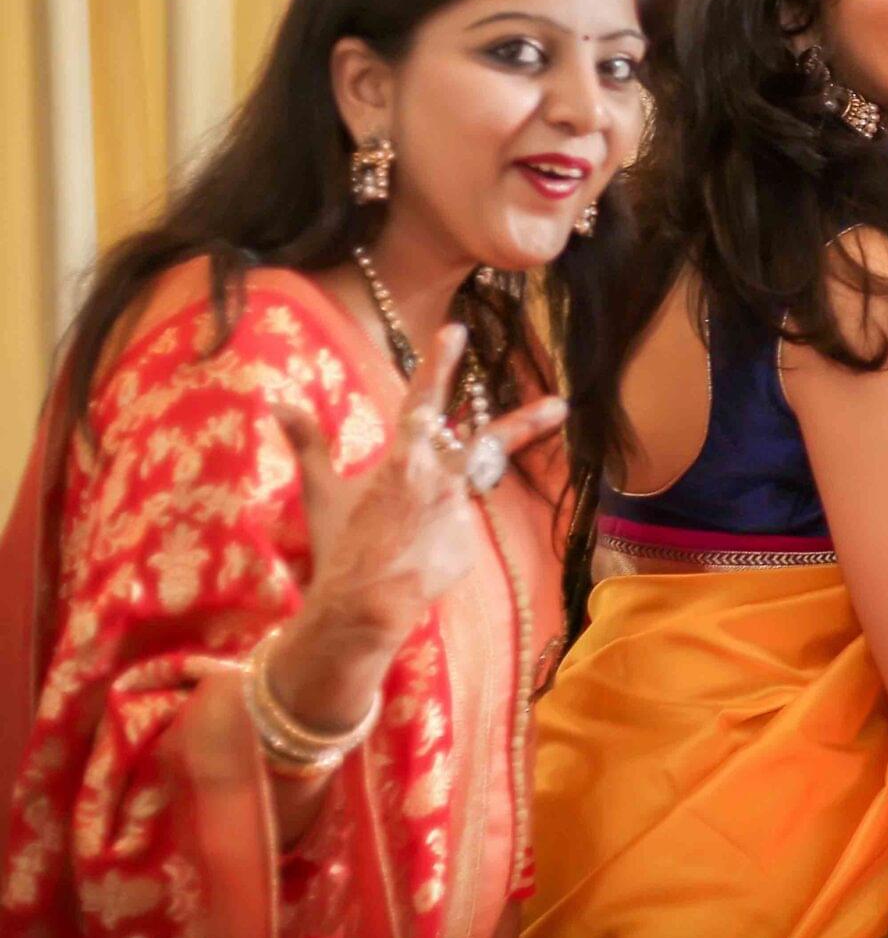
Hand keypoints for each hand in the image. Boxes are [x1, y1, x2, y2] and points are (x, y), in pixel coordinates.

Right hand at [280, 325, 566, 647]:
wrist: (363, 606)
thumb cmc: (338, 545)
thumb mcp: (320, 492)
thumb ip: (307, 442)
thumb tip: (277, 402)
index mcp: (404, 457)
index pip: (423, 399)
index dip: (439, 362)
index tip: (455, 330)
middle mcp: (441, 477)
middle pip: (489, 441)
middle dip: (528, 421)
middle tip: (561, 404)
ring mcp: (460, 511)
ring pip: (464, 492)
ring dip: (453, 500)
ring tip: (413, 530)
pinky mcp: (469, 544)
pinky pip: (455, 533)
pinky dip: (435, 541)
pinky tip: (409, 561)